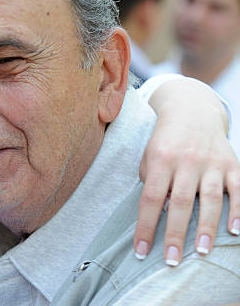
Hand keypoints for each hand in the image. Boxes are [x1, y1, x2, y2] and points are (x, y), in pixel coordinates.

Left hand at [135, 78, 239, 264]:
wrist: (192, 111)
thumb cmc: (165, 141)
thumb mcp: (149, 156)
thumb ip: (152, 181)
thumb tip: (161, 210)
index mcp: (161, 159)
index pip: (151, 198)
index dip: (146, 226)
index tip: (141, 251)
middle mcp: (186, 161)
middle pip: (180, 202)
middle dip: (175, 234)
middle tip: (171, 261)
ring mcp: (211, 162)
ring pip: (210, 199)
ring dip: (206, 227)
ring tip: (201, 252)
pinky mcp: (232, 164)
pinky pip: (237, 189)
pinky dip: (238, 210)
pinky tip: (235, 231)